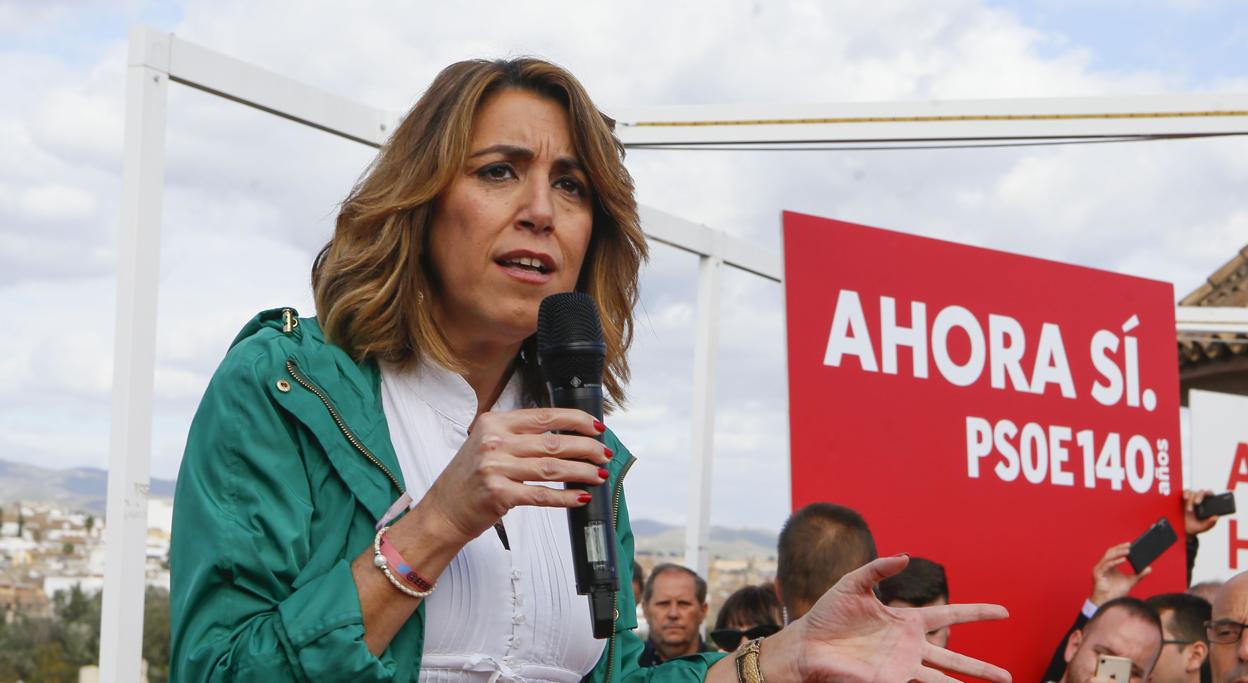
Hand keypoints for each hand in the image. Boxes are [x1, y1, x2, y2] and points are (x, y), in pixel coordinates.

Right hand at [415, 408, 609, 544]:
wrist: (442, 511)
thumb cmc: (469, 478)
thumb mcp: (488, 444)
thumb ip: (519, 436)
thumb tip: (566, 436)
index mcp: (494, 423)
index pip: (545, 416)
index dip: (576, 420)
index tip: (597, 426)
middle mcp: (494, 442)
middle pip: (553, 442)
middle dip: (586, 448)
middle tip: (604, 454)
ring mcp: (495, 468)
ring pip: (552, 468)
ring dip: (582, 472)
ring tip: (600, 474)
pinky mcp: (499, 494)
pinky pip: (542, 495)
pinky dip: (565, 496)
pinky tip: (581, 496)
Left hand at [769, 555, 1009, 682]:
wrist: (806, 644)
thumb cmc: (827, 614)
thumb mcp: (853, 583)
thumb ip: (879, 569)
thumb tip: (905, 556)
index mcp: (905, 620)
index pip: (949, 616)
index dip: (977, 613)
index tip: (1004, 611)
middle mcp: (909, 646)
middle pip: (954, 657)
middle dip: (981, 668)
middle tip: (1009, 676)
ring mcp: (901, 666)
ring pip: (943, 679)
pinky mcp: (889, 681)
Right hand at [1090, 542, 1149, 605]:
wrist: (1108, 603)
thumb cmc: (1116, 593)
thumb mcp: (1130, 581)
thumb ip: (1139, 575)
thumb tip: (1149, 568)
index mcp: (1109, 566)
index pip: (1114, 553)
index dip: (1121, 548)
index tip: (1131, 544)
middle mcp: (1103, 566)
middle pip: (1110, 552)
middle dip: (1120, 548)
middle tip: (1130, 545)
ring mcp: (1099, 569)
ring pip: (1108, 557)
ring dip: (1118, 553)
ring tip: (1128, 551)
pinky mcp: (1098, 574)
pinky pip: (1107, 565)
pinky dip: (1115, 561)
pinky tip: (1124, 560)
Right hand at [1185, 489, 1218, 535]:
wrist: (1185, 528)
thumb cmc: (1196, 526)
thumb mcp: (1204, 527)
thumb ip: (1211, 523)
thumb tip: (1216, 517)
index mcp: (1208, 505)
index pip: (1211, 495)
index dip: (1211, 494)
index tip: (1209, 496)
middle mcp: (1201, 500)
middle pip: (1202, 492)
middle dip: (1199, 497)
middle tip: (1197, 503)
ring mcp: (1192, 499)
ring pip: (1193, 493)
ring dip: (1191, 501)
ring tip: (1189, 510)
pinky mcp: (1185, 499)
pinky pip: (1186, 492)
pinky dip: (1186, 493)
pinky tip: (1185, 498)